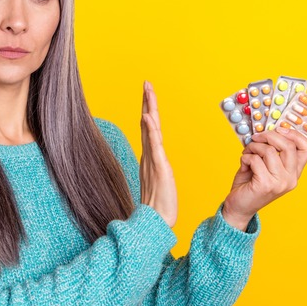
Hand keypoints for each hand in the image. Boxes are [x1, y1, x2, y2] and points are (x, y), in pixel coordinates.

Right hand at [139, 81, 177, 227]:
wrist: (156, 222)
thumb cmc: (158, 205)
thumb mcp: (160, 182)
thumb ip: (156, 169)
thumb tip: (155, 161)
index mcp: (150, 157)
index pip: (149, 129)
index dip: (148, 110)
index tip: (147, 94)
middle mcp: (149, 155)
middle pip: (147, 123)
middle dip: (147, 102)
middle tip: (146, 83)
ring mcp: (152, 160)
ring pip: (150, 129)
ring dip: (148, 108)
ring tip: (147, 91)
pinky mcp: (157, 167)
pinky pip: (153, 145)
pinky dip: (150, 129)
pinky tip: (147, 116)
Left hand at [222, 128, 306, 229]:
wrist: (239, 207)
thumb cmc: (250, 184)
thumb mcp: (265, 166)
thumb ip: (271, 151)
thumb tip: (268, 131)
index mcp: (294, 172)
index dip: (294, 133)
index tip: (279, 130)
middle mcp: (291, 178)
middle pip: (288, 145)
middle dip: (269, 136)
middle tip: (256, 137)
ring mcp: (280, 183)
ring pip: (269, 151)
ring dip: (253, 147)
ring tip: (247, 153)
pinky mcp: (266, 184)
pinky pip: (256, 160)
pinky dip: (246, 158)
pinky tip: (244, 165)